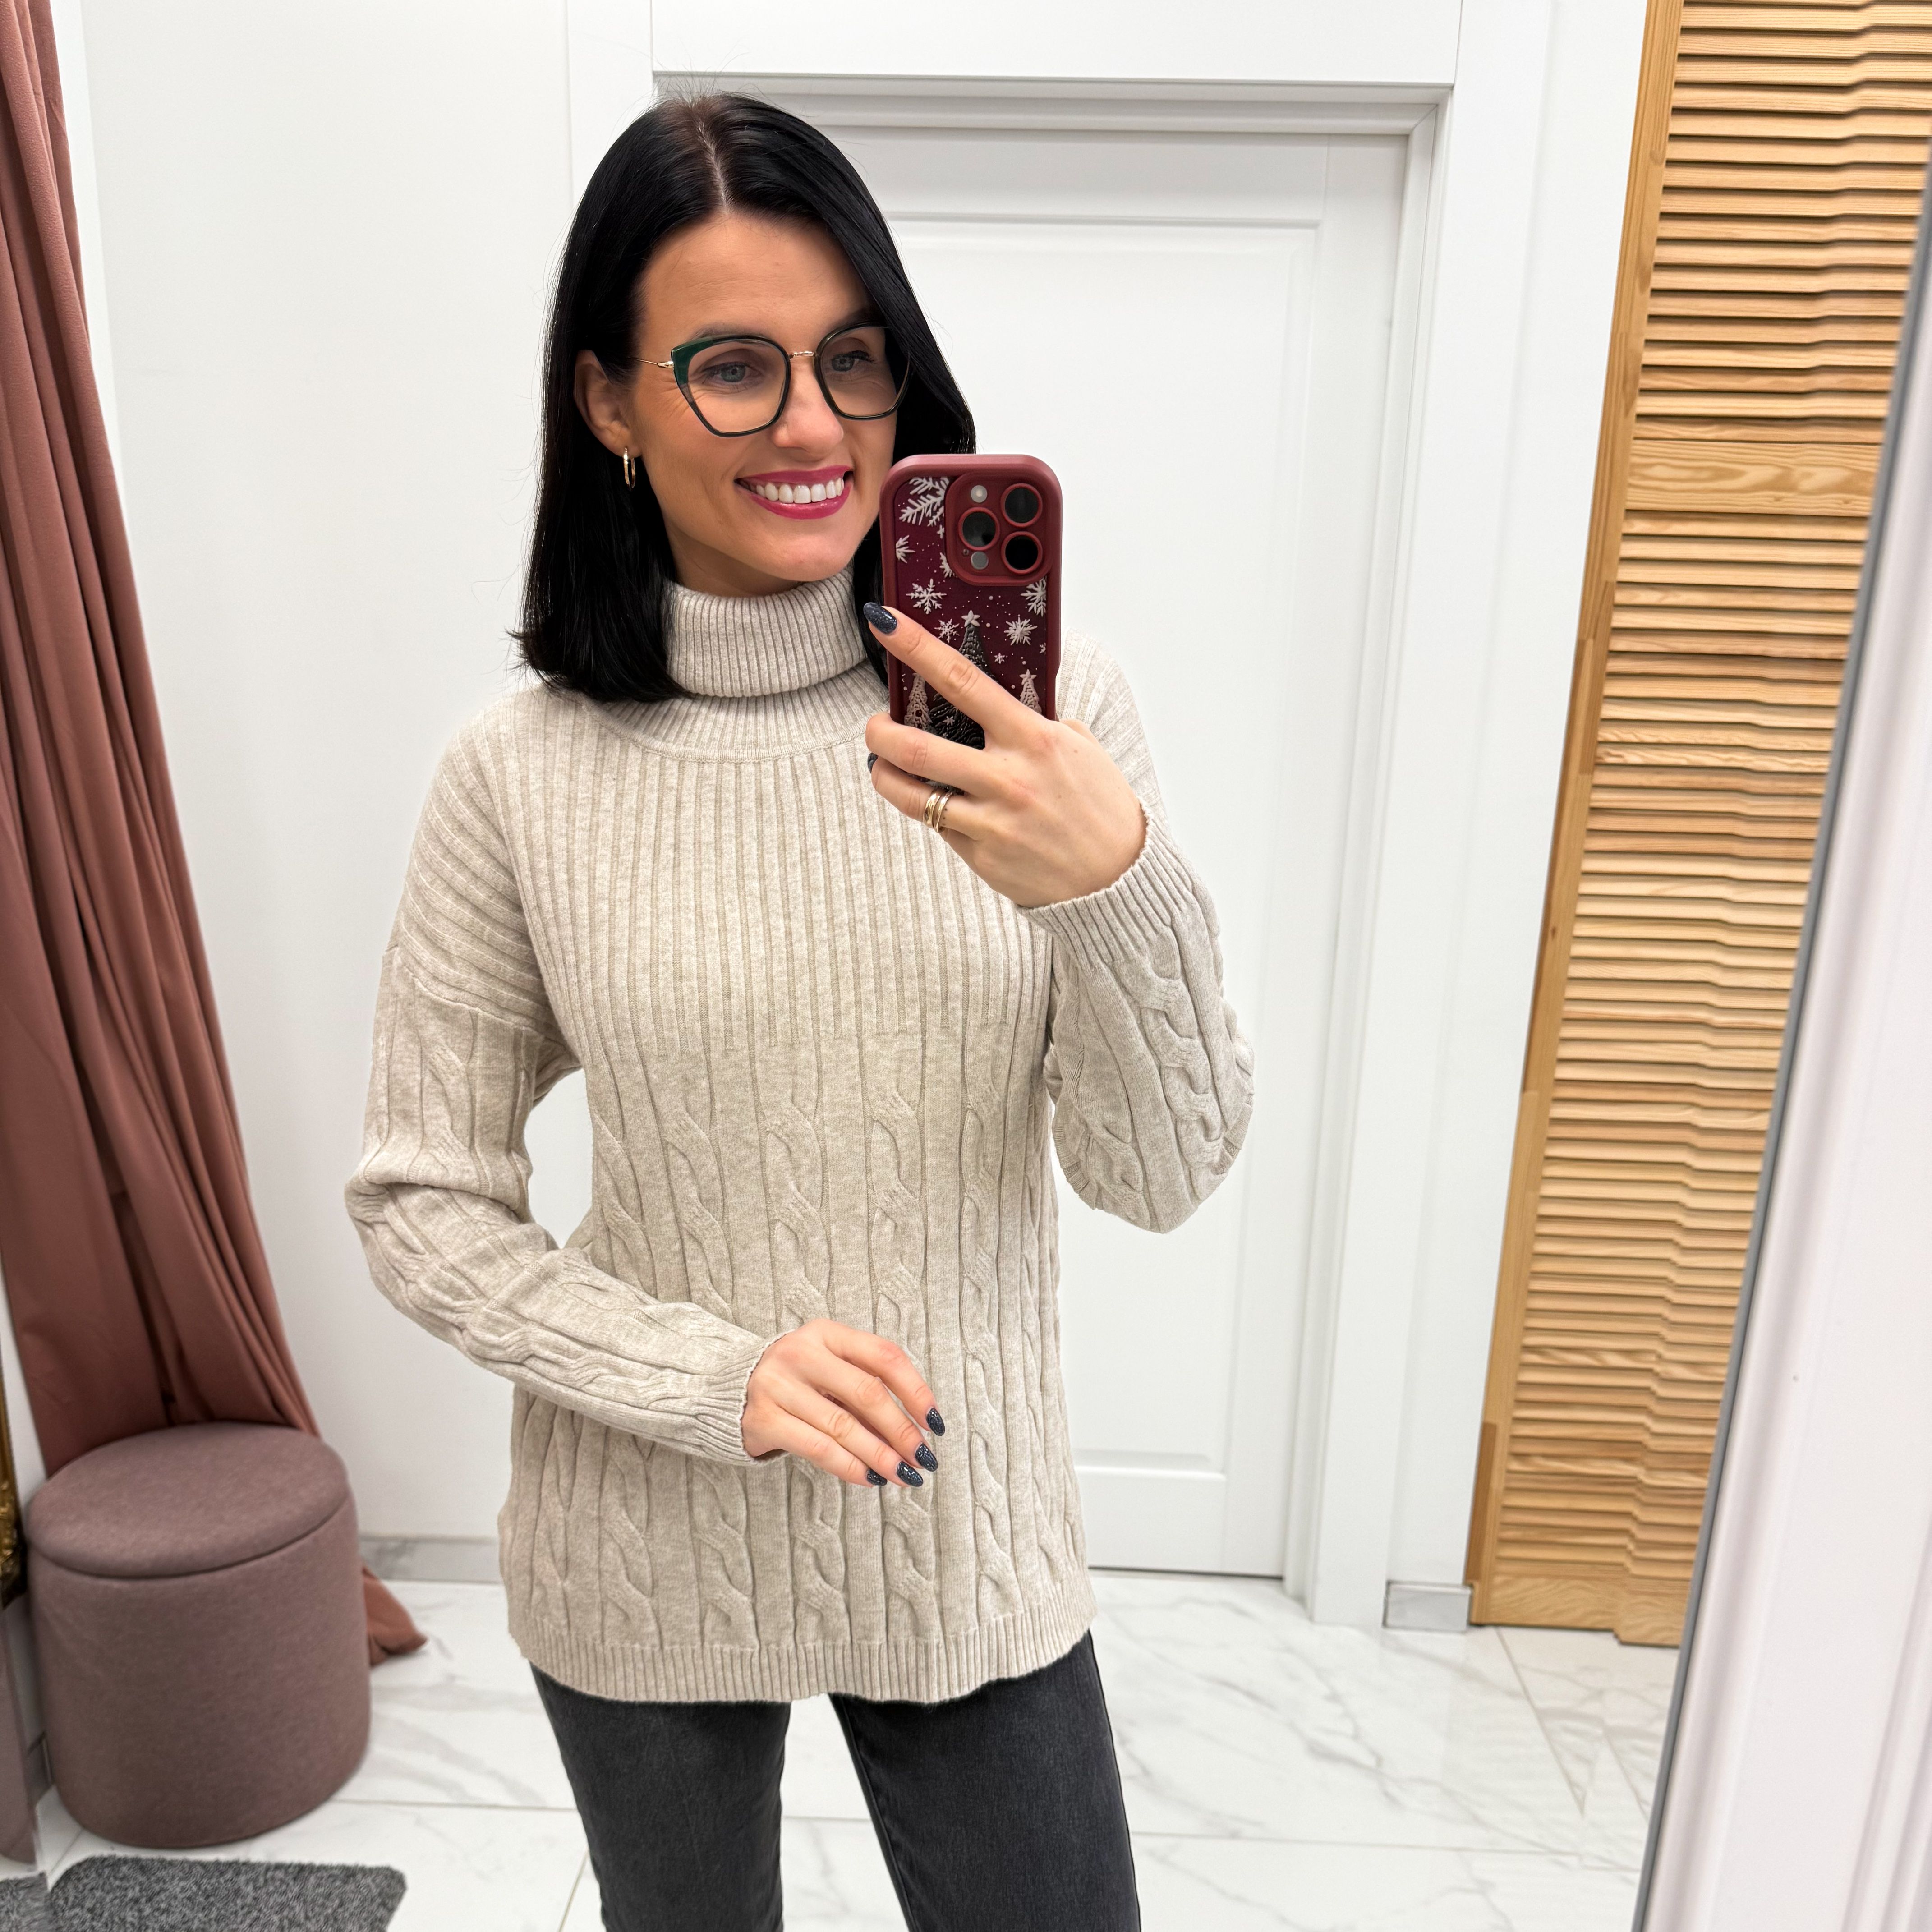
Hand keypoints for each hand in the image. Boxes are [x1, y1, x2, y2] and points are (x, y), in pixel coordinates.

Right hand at [741, 1318, 942, 1487]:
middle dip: (902, 1430)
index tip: (935, 1423)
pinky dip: (849, 1466)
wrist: (724, 1390)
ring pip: (844, 1426)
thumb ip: (865, 1391)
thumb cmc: (796, 1382)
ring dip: (880, 1456)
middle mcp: (801, 1352)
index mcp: (826, 1333)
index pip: (884, 1356)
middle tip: (924, 1458)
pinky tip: (870, 1479)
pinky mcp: (764, 1419)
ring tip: (904, 1475)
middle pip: (867, 1392)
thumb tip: (916, 1433)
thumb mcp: (828, 1371)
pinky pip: (818, 1448)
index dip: (916, 1390)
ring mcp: (778, 1385)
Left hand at [862, 605, 1146, 908]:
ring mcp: (991, 821)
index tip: (884, 623)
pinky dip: (928, 809)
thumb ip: (1035, 725)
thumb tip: (994, 703)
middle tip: (874, 724)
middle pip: (916, 747)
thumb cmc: (1100, 804)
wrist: (1118, 877)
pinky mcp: (982, 856)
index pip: (962, 680)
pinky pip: (938, 826)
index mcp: (1033, 738)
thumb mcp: (1078, 749)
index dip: (916, 648)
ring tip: (881, 763)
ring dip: (883, 773)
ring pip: (910, 794)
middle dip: (879, 731)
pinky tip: (932, 801)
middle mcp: (1008, 778)